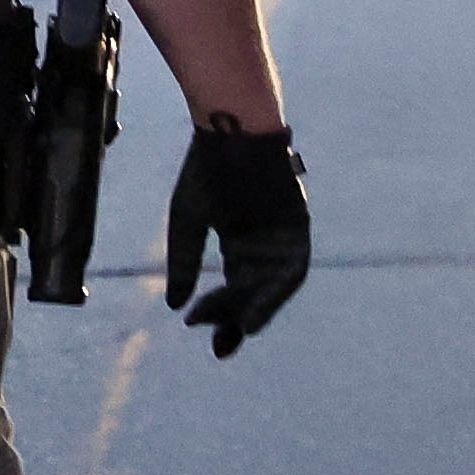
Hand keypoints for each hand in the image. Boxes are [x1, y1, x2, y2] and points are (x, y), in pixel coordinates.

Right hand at [163, 114, 307, 357]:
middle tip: (218, 343)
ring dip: (257, 310)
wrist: (231, 130)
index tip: (201, 335)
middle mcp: (264, 245)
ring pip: (273, 286)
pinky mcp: (298, 227)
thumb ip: (184, 263)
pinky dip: (276, 292)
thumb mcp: (187, 222)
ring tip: (237, 330)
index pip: (233, 288)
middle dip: (236, 320)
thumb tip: (176, 308)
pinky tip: (254, 309)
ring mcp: (283, 237)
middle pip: (254, 293)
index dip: (220, 315)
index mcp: (238, 242)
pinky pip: (292, 269)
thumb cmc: (206, 168)